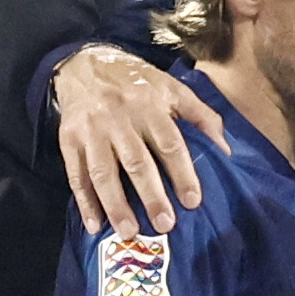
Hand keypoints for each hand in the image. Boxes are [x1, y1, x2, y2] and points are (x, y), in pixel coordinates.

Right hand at [53, 44, 219, 234]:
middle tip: (164, 225)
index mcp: (149, 105)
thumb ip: (201, 117)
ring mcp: (91, 130)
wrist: (85, 63)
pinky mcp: (69, 140)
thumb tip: (225, 151)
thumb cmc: (136, 83)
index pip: (169, 143)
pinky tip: (94, 225)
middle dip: (151, 195)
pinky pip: (76, 175)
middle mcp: (119, 117)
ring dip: (115, 204)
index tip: (192, 201)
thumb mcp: (172, 89)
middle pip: (136, 161)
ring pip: (103, 172)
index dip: (182, 173)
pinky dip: (84, 202)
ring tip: (129, 232)